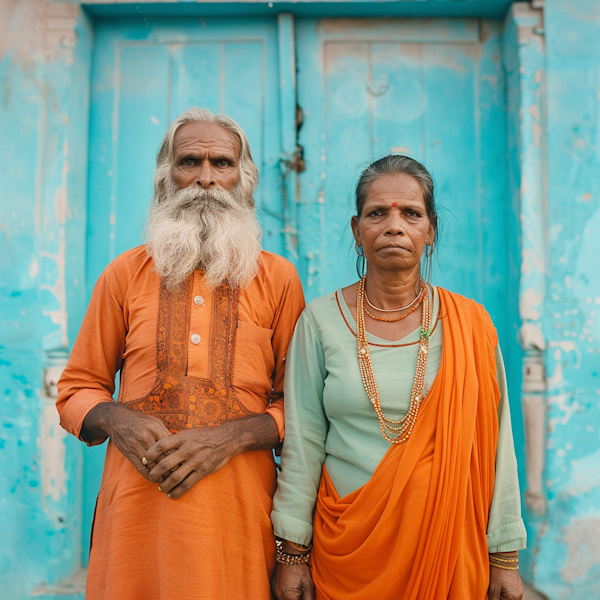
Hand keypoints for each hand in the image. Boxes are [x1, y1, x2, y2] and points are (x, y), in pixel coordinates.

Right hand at [82, 402, 172, 480]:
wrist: (118, 420)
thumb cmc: (141, 421)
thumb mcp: (155, 423)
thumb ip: (165, 434)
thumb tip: (177, 448)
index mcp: (155, 428)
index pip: (170, 446)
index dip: (177, 456)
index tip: (182, 463)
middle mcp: (146, 437)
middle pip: (162, 456)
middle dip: (171, 466)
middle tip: (178, 473)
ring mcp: (136, 446)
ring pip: (152, 464)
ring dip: (160, 473)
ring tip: (168, 478)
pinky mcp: (129, 454)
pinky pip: (140, 468)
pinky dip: (148, 475)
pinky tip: (155, 479)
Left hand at [144, 414, 279, 498]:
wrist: (227, 438)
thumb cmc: (206, 435)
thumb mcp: (190, 433)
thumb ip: (176, 440)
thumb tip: (160, 448)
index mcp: (183, 438)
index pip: (161, 446)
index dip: (150, 454)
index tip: (144, 460)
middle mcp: (188, 449)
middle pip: (165, 464)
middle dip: (154, 473)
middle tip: (151, 477)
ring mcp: (196, 461)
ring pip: (175, 477)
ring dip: (164, 485)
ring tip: (160, 487)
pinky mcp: (203, 471)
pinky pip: (187, 484)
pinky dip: (177, 491)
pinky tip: (172, 494)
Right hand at [273, 564, 315, 599]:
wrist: (291, 554)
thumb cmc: (300, 569)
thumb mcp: (308, 586)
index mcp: (287, 596)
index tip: (305, 595)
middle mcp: (278, 595)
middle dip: (297, 599)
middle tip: (302, 591)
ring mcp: (274, 590)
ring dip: (291, 598)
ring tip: (297, 589)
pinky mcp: (273, 586)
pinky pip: (280, 595)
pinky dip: (286, 595)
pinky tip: (292, 587)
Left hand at [488, 566, 523, 599]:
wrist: (504, 559)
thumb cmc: (498, 573)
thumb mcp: (493, 588)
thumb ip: (494, 599)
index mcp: (514, 598)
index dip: (498, 599)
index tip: (494, 593)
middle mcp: (519, 595)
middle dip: (501, 597)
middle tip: (496, 589)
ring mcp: (520, 590)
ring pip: (510, 598)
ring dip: (504, 595)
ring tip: (499, 586)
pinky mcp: (519, 585)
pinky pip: (512, 592)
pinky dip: (507, 591)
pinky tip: (502, 584)